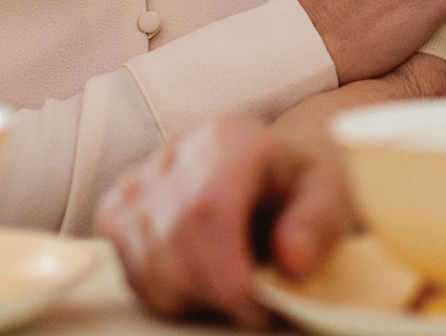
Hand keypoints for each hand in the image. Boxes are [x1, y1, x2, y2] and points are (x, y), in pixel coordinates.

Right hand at [97, 114, 354, 326]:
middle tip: (252, 300)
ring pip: (146, 266)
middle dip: (213, 292)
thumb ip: (319, 224)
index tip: (257, 308)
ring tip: (232, 277)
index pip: (207, 210)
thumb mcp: (330, 195)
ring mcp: (137, 180)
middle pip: (172, 244)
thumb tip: (292, 261)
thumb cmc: (298, 186)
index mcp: (228, 139)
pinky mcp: (115, 210)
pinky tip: (199, 273)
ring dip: (191, 295)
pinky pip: (128, 271)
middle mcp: (174, 152)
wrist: (271, 171)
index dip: (226, 272)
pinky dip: (164, 289)